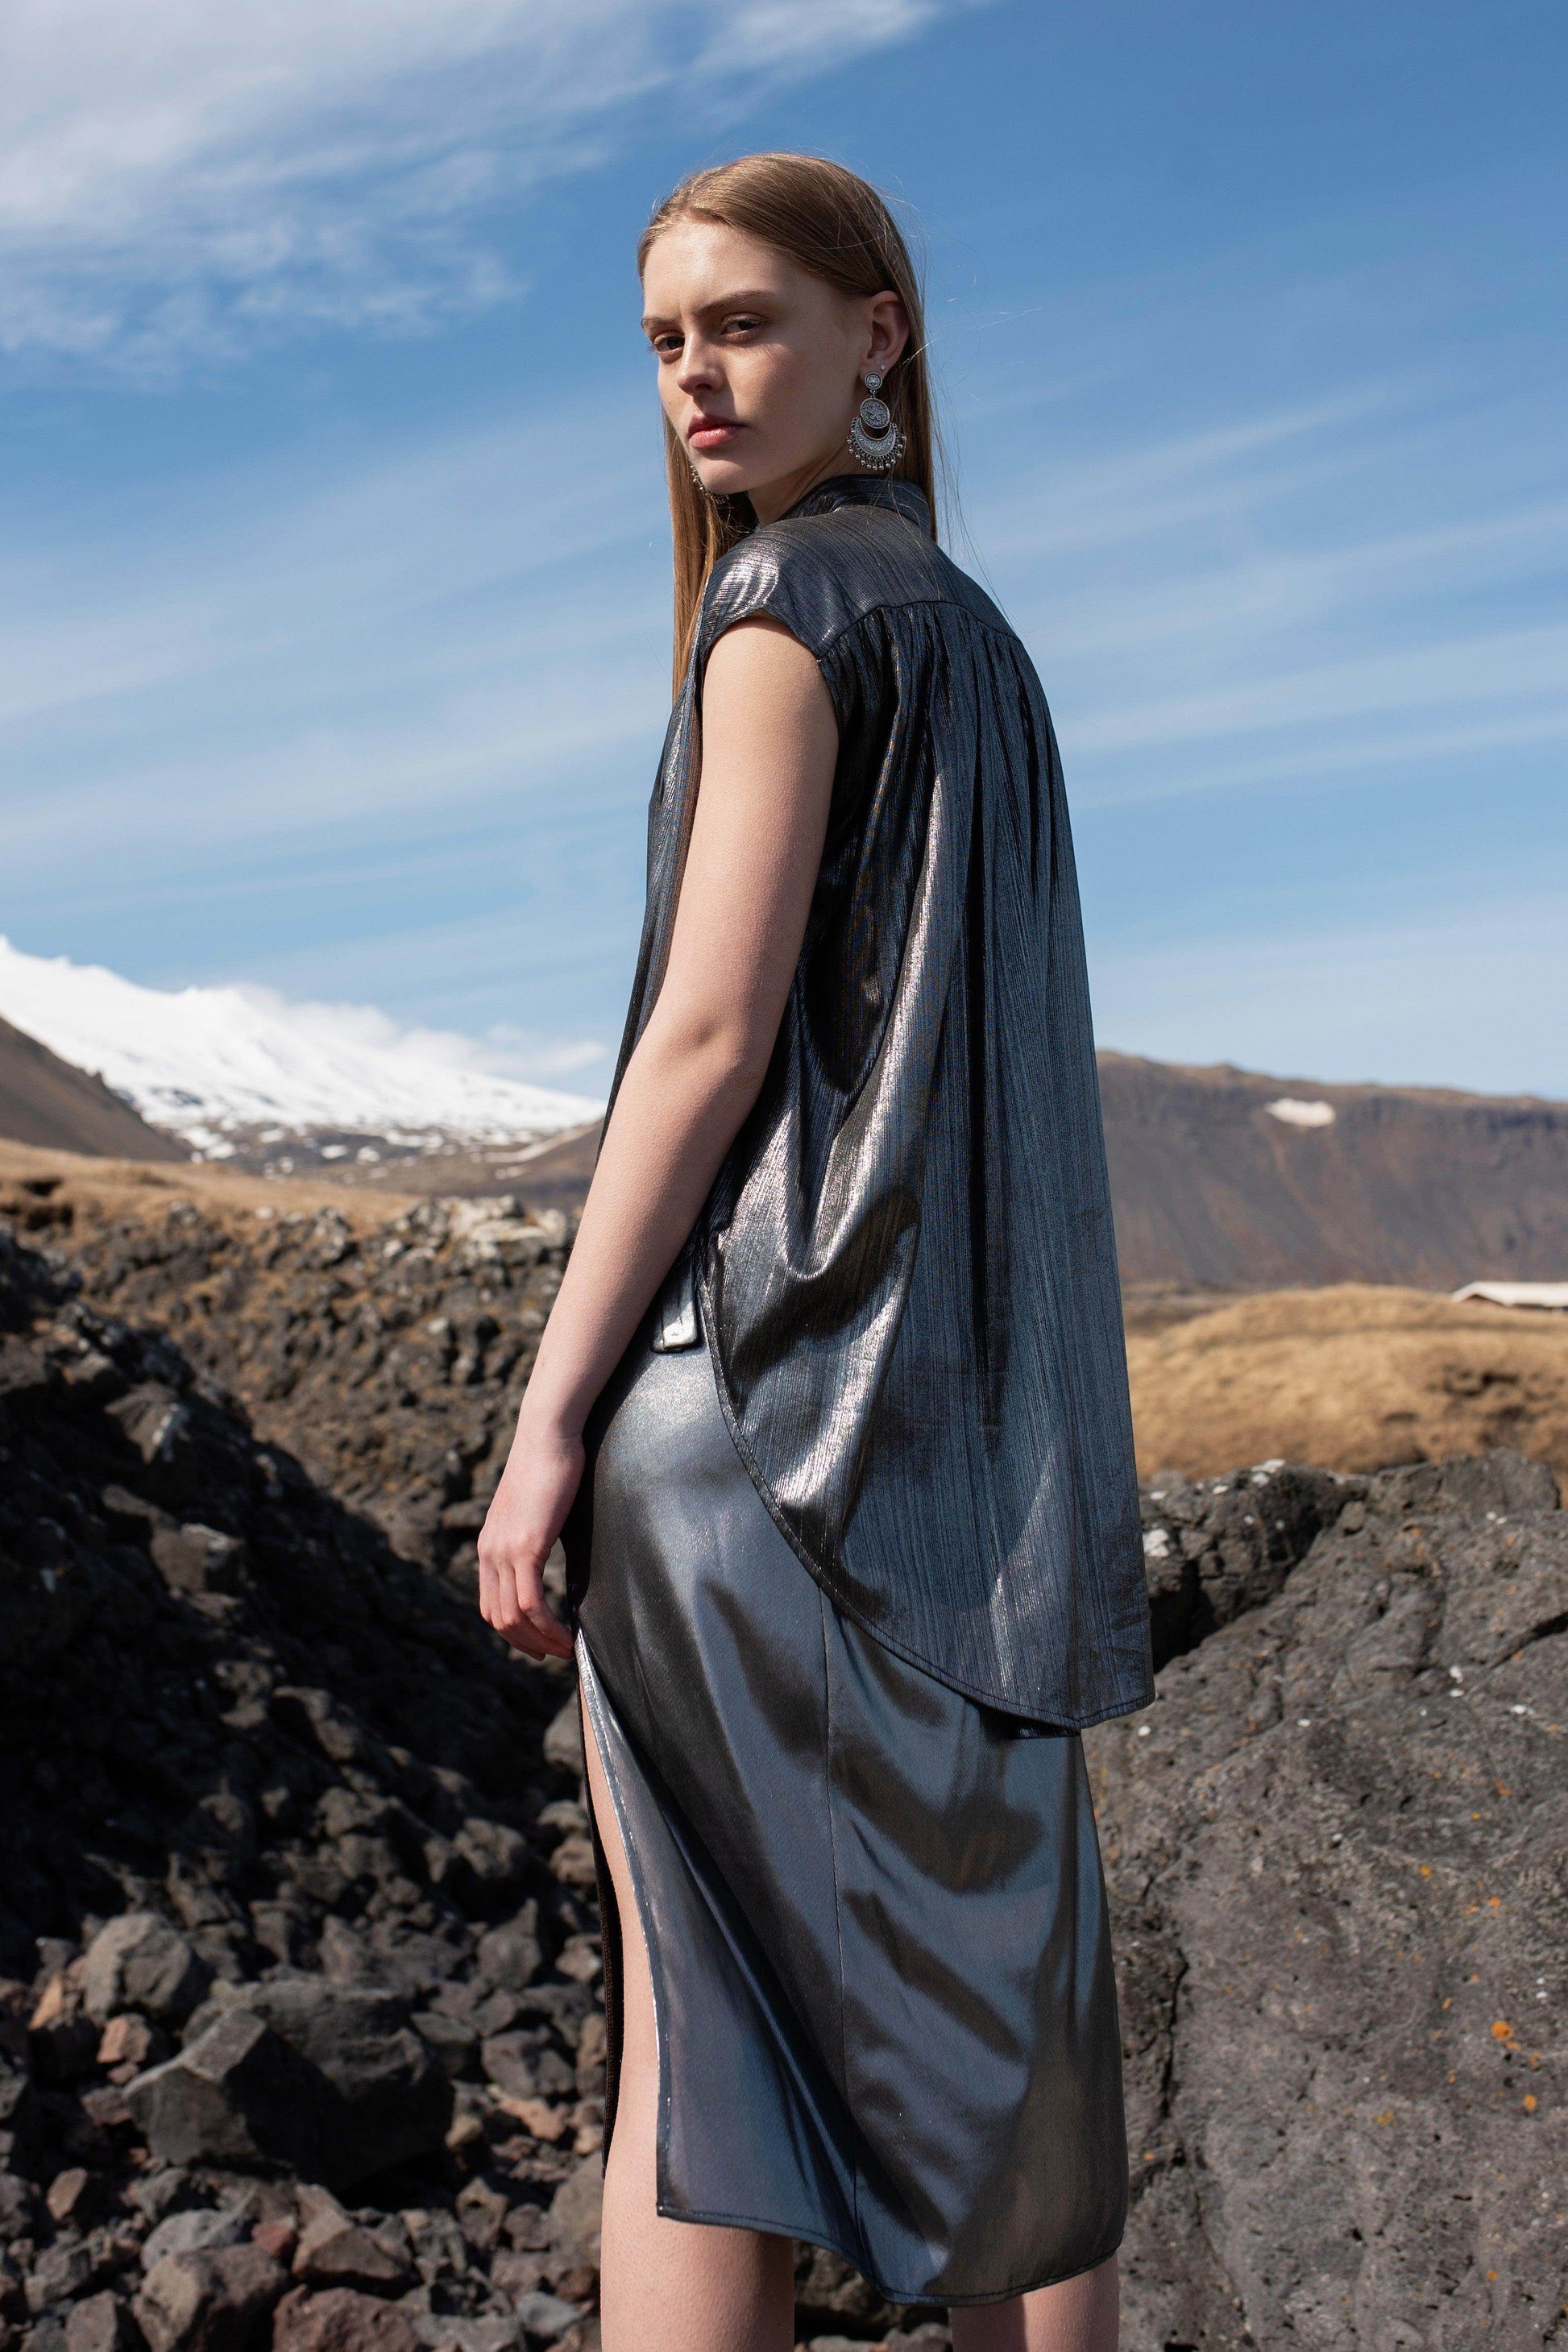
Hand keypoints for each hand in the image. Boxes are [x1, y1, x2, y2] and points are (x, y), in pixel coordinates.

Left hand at [477, 1414, 581, 1660]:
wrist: (547, 1435)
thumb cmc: (550, 1464)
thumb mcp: (534, 1508)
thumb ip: (533, 1533)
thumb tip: (546, 1548)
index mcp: (489, 1546)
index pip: (490, 1604)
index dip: (513, 1632)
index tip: (540, 1643)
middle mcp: (489, 1553)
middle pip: (498, 1619)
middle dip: (528, 1645)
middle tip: (556, 1654)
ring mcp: (504, 1551)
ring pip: (513, 1618)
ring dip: (541, 1642)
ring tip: (567, 1649)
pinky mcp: (526, 1547)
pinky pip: (531, 1603)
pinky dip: (548, 1628)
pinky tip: (569, 1634)